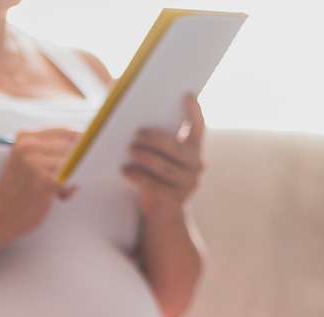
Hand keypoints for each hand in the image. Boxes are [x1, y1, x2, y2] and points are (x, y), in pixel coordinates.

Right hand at [0, 128, 78, 237]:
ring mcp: (35, 162)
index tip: (91, 151)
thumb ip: (48, 151)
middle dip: (79, 162)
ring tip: (60, 191)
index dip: (81, 142)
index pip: (64, 132)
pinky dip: (68, 190)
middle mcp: (28, 146)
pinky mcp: (42, 180)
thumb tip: (86, 146)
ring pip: (73, 163)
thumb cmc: (17, 191)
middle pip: (72, 146)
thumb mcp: (26, 162)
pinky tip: (58, 197)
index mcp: (25, 138)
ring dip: (73, 178)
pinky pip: (69, 180)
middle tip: (73, 177)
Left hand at [123, 95, 204, 220]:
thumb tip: (136, 120)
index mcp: (194, 149)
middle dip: (154, 139)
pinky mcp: (175, 199)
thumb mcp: (160, 158)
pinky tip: (125, 170)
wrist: (163, 214)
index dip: (194, 111)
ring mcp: (188, 183)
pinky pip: (154, 185)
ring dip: (144, 157)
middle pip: (175, 147)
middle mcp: (196, 165)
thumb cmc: (156, 177)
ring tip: (130, 151)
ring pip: (163, 166)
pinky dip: (137, 176)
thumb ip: (157, 141)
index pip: (198, 127)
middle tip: (136, 134)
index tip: (186, 94)